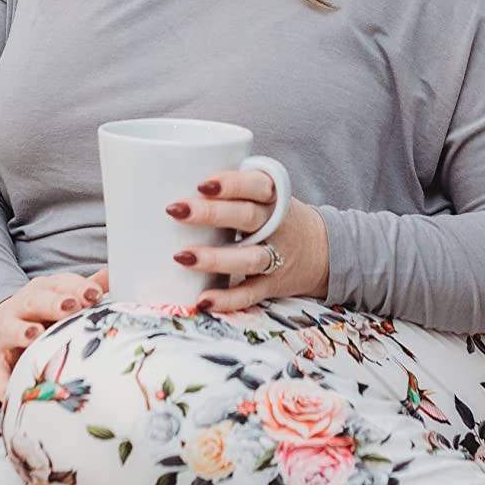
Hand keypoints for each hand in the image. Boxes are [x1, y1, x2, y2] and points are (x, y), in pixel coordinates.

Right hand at [0, 267, 106, 399]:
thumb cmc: (36, 315)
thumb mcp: (59, 297)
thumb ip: (83, 289)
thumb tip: (113, 274)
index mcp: (42, 291)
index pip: (60, 284)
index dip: (77, 288)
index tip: (95, 294)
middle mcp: (20, 307)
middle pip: (35, 301)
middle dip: (53, 303)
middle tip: (71, 306)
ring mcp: (3, 332)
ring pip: (11, 328)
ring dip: (22, 331)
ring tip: (35, 335)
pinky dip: (1, 382)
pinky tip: (10, 392)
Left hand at [167, 170, 329, 313]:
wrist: (322, 250)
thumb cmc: (273, 217)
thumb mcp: (264, 196)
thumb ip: (229, 190)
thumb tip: (161, 185)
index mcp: (273, 197)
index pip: (257, 185)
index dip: (232, 184)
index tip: (203, 183)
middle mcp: (276, 224)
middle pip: (247, 216)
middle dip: (211, 213)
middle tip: (175, 210)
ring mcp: (277, 256)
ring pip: (249, 257)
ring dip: (216, 258)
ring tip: (181, 256)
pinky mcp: (272, 284)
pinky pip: (250, 293)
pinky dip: (228, 299)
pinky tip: (203, 300)